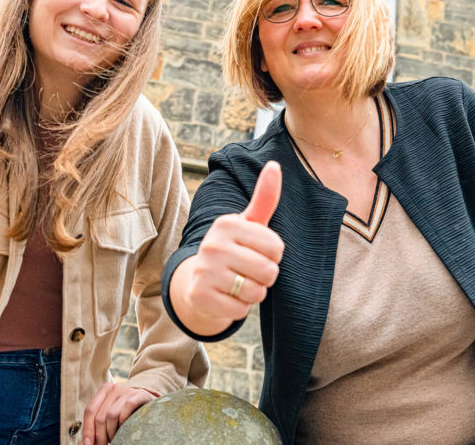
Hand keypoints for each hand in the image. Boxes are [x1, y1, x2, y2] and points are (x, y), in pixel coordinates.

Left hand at [82, 382, 156, 444]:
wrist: (150, 404)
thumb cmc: (127, 414)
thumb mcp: (110, 417)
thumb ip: (96, 427)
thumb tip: (83, 443)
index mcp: (104, 391)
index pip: (90, 411)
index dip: (87, 429)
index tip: (88, 444)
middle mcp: (114, 388)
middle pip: (100, 416)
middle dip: (100, 436)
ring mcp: (128, 390)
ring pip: (111, 415)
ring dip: (112, 432)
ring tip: (115, 438)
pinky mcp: (140, 395)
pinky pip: (127, 408)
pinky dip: (124, 421)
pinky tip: (126, 427)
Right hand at [176, 161, 284, 333]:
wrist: (198, 281)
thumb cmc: (233, 248)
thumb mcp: (249, 223)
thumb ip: (264, 197)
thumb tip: (274, 164)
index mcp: (227, 224)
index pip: (276, 247)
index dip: (273, 255)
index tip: (256, 251)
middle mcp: (212, 244)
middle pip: (269, 271)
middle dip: (265, 276)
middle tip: (247, 270)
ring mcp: (204, 270)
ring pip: (256, 293)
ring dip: (253, 294)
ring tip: (237, 284)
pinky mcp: (200, 296)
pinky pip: (240, 310)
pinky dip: (239, 308)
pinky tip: (226, 297)